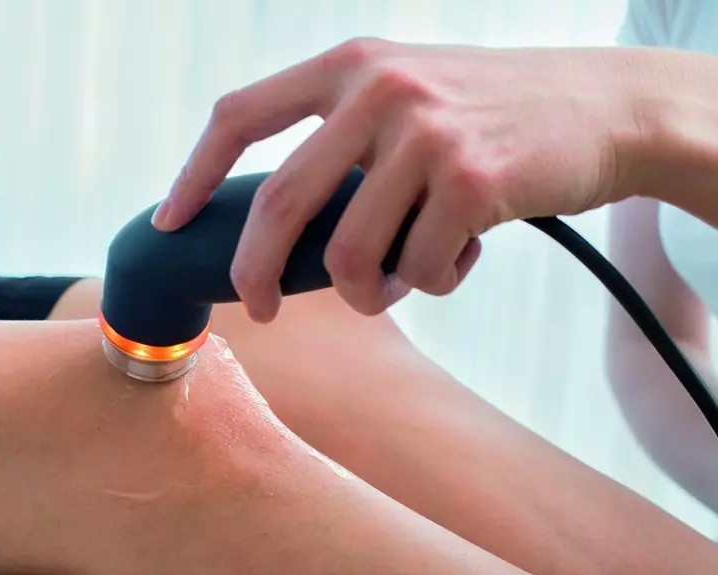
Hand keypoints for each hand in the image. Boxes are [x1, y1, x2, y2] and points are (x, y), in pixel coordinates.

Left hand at [152, 38, 641, 321]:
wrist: (601, 106)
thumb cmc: (487, 117)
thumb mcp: (406, 97)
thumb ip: (342, 141)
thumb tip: (277, 233)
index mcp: (349, 66)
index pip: (241, 114)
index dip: (194, 174)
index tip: (172, 221)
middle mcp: (379, 90)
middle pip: (280, 205)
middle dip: (257, 274)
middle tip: (262, 309)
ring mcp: (426, 133)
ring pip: (353, 256)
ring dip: (368, 292)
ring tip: (398, 281)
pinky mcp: (473, 180)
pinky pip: (421, 270)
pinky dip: (433, 282)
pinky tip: (460, 255)